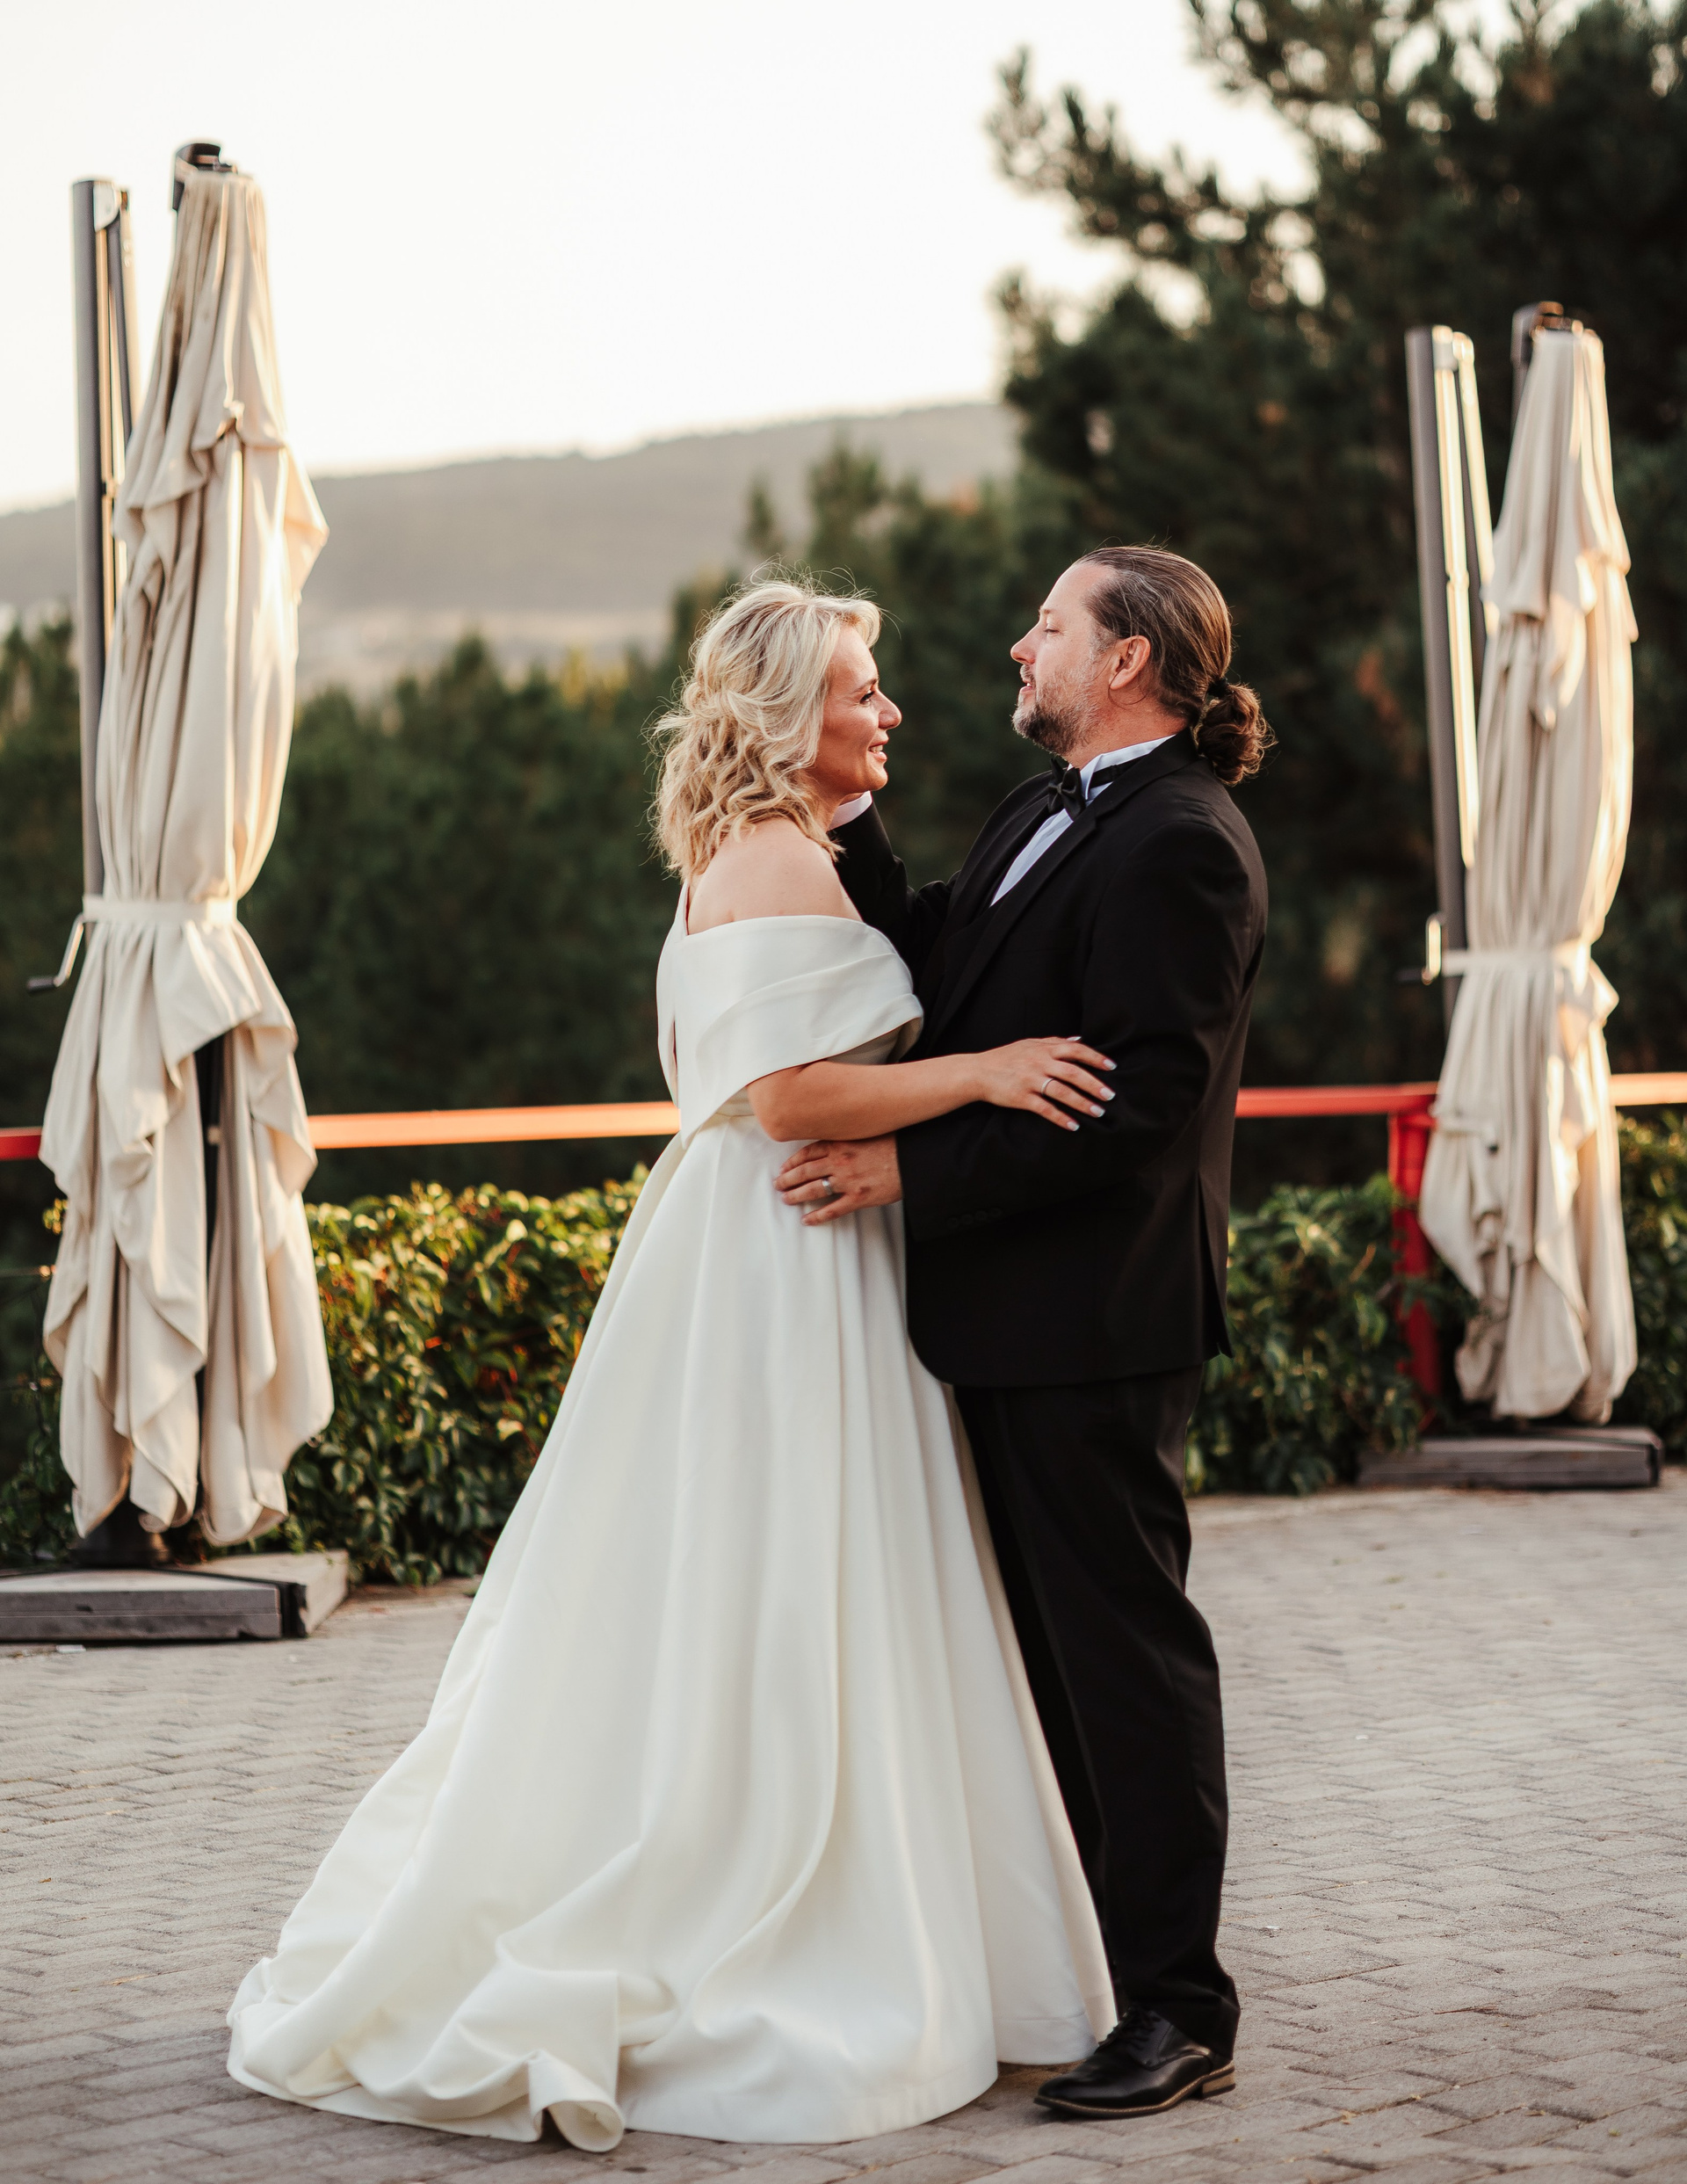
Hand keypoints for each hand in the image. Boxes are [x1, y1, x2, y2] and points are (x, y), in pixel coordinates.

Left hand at [775, 1136, 900, 1225]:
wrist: (912, 1159)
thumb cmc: (894, 1144)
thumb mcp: (866, 1132)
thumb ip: (847, 1138)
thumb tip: (833, 1143)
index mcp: (840, 1144)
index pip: (808, 1152)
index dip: (793, 1161)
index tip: (785, 1167)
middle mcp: (839, 1162)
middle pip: (805, 1171)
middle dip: (788, 1179)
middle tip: (778, 1184)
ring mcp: (848, 1181)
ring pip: (814, 1189)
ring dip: (796, 1195)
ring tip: (786, 1199)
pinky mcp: (858, 1198)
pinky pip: (832, 1209)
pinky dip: (817, 1216)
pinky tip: (807, 1220)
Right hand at [971, 1037, 1114, 1130]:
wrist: (977, 1072)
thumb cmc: (1005, 1057)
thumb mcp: (1029, 1043)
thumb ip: (1054, 1041)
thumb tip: (1079, 1039)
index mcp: (1044, 1049)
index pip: (1075, 1050)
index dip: (1095, 1058)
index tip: (1111, 1067)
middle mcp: (1039, 1063)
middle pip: (1073, 1072)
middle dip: (1094, 1085)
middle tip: (1110, 1096)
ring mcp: (1030, 1080)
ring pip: (1062, 1092)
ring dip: (1082, 1103)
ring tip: (1097, 1112)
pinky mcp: (1021, 1098)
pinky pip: (1045, 1109)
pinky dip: (1060, 1118)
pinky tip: (1073, 1125)